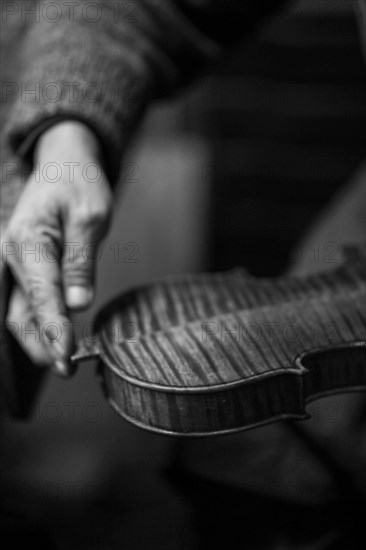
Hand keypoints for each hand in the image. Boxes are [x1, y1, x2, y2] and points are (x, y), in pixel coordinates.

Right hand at [4, 121, 112, 375]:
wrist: (64, 164)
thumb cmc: (79, 185)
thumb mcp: (90, 217)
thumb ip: (82, 262)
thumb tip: (77, 305)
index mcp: (29, 241)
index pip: (42, 295)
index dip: (53, 329)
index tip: (66, 356)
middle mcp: (15, 255)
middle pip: (22, 310)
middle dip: (42, 343)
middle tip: (67, 369)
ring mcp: (17, 262)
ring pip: (22, 310)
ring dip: (39, 338)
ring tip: (63, 361)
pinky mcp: (27, 266)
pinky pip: (28, 300)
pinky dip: (41, 322)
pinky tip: (56, 337)